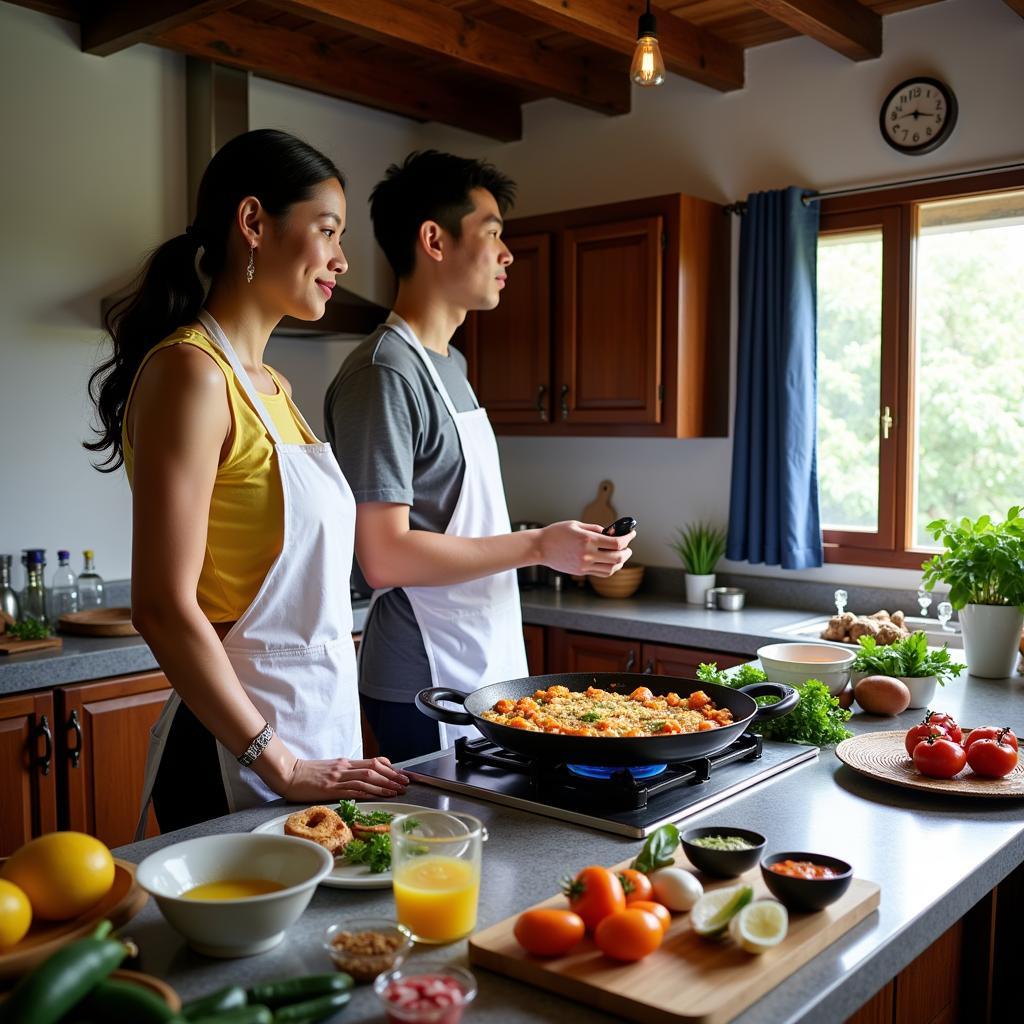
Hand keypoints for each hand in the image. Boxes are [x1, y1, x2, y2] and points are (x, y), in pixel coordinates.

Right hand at [276, 755, 409, 802]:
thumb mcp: (331, 768)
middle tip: (406, 782)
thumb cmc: (308, 773)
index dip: (390, 768)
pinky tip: (379, 796)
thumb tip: (363, 777)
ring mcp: (338, 778)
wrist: (288, 773)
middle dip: (392, 775)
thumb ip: (346, 772)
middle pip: (374, 769)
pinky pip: (353, 790)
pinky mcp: (330, 789)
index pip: (373, 762)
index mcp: (345, 763)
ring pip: (367, 778)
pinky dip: (369, 792)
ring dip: (385, 784)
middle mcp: (344, 767)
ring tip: (398, 790)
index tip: (402, 774)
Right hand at [537, 520, 633, 576]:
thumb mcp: (576, 524)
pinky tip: (610, 562)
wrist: (539, 547)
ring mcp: (584, 565)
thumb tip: (611, 532)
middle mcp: (587, 554)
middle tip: (628, 546)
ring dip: (620, 562)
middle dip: (627, 551)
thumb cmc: (556, 533)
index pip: (617, 543)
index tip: (631, 533)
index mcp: (588, 540)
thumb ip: (595, 529)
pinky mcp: (581, 572)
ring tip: (621, 555)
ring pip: (611, 568)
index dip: (628, 538)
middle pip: (617, 557)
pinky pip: (601, 573)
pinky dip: (610, 568)